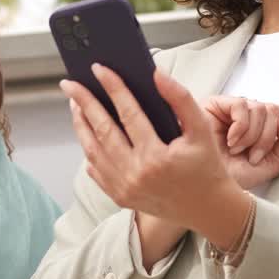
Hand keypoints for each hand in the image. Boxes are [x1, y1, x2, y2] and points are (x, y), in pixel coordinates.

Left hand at [61, 65, 250, 251]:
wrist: (207, 209)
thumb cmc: (206, 166)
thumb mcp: (201, 130)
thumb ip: (180, 99)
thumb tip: (156, 73)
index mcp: (155, 156)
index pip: (128, 112)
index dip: (113, 87)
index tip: (99, 69)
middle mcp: (134, 174)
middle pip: (102, 130)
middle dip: (84, 102)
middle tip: (71, 83)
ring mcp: (123, 188)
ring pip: (92, 150)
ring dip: (81, 125)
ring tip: (75, 104)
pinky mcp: (119, 197)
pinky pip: (95, 170)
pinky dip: (88, 149)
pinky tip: (86, 132)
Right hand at [204, 96, 278, 189]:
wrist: (204, 184)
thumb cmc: (230, 177)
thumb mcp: (269, 165)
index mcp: (264, 128)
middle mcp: (251, 117)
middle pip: (276, 111)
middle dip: (268, 139)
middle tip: (253, 156)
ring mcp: (235, 110)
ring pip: (262, 109)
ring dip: (252, 136)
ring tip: (236, 151)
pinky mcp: (218, 104)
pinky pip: (243, 106)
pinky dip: (241, 127)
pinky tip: (231, 140)